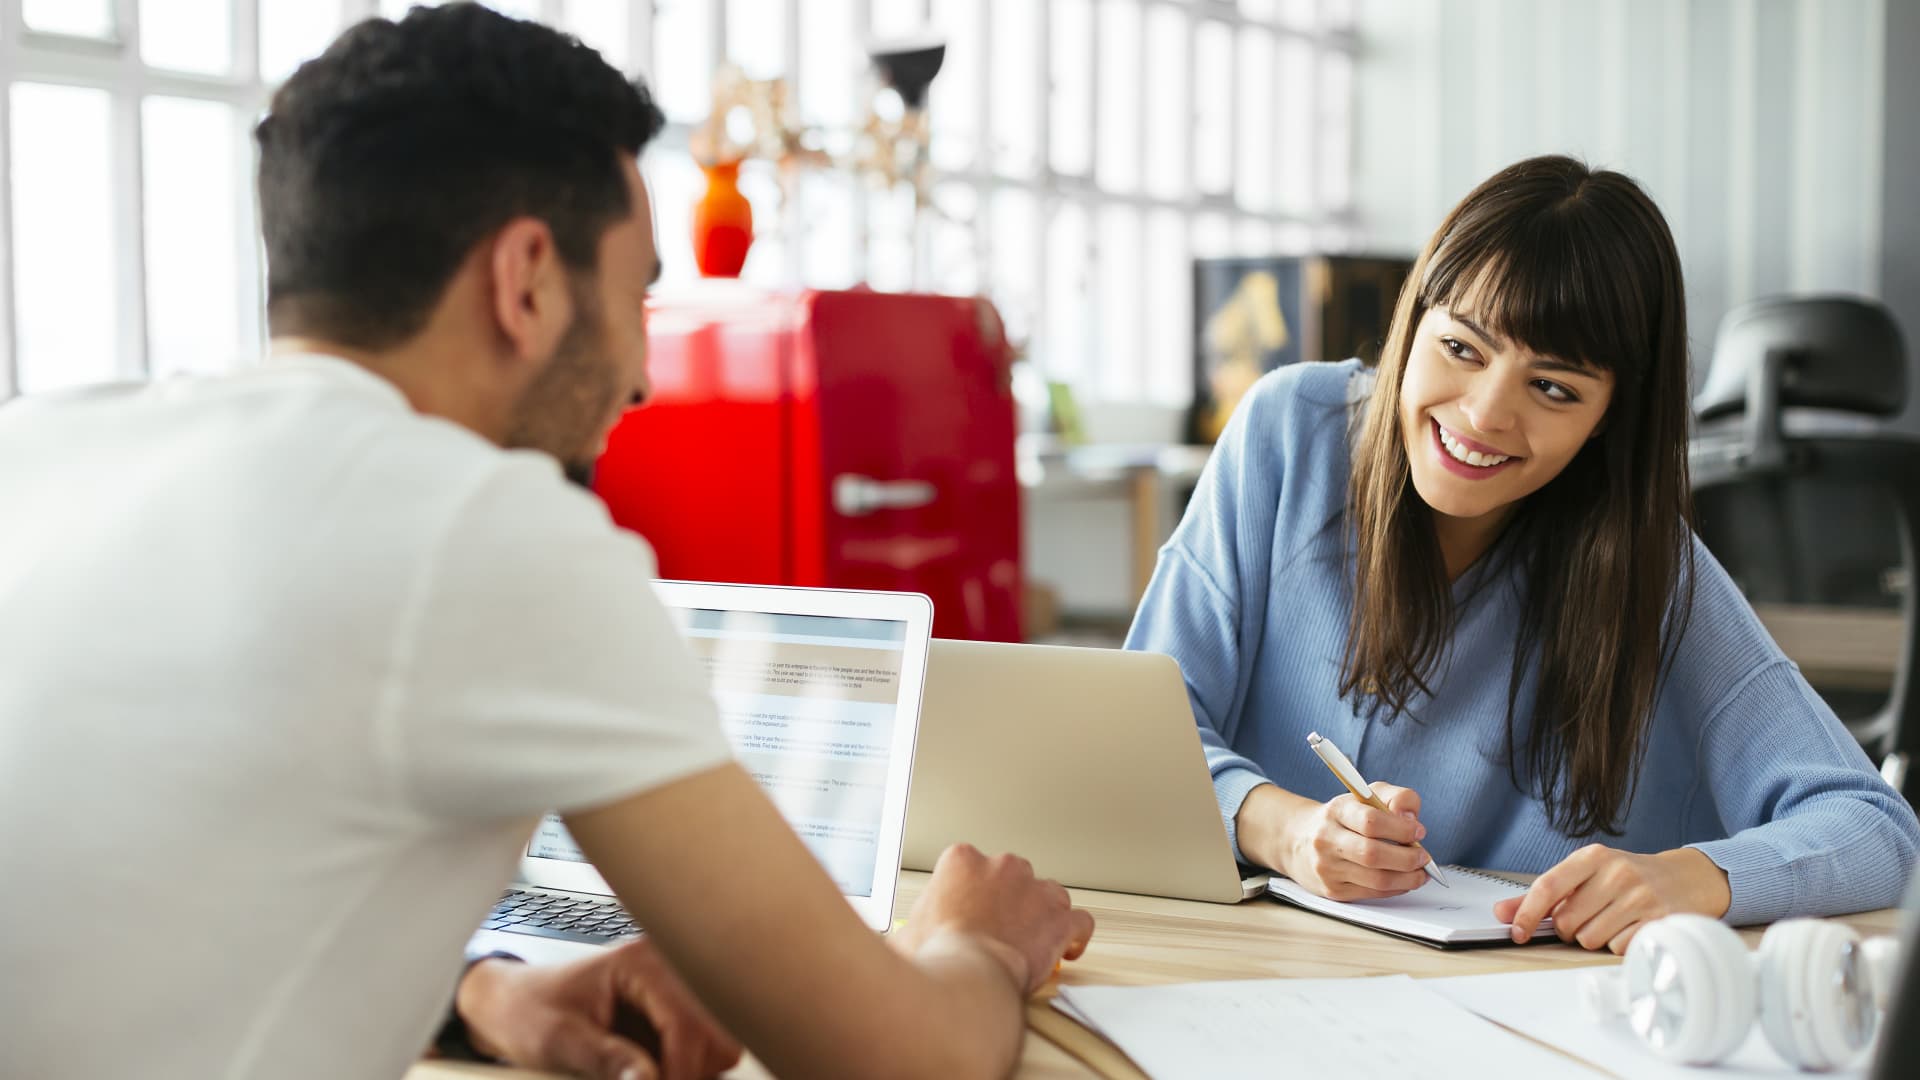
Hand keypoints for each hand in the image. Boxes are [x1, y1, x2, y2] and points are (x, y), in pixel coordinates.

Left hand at [453, 936, 742, 1079]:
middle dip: (690, 1071)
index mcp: (642, 964)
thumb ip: (608, 1060)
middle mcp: (668, 968)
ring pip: (718, 1044)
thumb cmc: (529, 1012)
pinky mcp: (673, 1010)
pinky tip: (652, 1069)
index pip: (689, 1024)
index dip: (681, 1072)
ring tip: (648, 1075)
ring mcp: (675, 989)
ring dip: (690, 1070)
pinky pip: (703, 1049)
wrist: (512, 1006)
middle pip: (717, 1035)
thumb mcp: (560, 1041)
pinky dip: (683, 1068)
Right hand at [900, 843, 1095, 994]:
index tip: (971, 913)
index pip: (970, 866)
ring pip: (1049, 894)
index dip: (971, 894)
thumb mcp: (909, 930)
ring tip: (1033, 939)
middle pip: (1012, 877)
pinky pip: (1079, 921)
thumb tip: (906, 936)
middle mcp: (1002, 867)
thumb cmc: (938, 955)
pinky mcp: (1059, 919)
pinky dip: (1075, 936)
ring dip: (1043, 914)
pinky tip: (1068, 948)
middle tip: (998, 931)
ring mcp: (1035, 891)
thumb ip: (916, 922)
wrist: (967, 977)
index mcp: (961, 861)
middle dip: (1009, 902)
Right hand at [1244, 782, 1431, 900]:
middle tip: (1423, 857)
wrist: (1299, 840)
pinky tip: (1404, 880)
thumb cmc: (1341, 818)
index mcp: (1336, 811)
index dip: (1401, 829)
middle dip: (1408, 858)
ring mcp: (1327, 868)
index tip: (1419, 831)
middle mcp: (1327, 840)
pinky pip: (1373, 893)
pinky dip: (1396, 889)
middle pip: (1373, 854)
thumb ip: (1398, 797)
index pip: (1371, 821)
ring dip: (1408, 878)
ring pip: (1377, 879)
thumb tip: (1412, 819)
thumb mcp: (1367, 795)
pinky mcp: (1333, 890)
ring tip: (1419, 871)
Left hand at [1494, 845, 1732, 952]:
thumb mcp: (1588, 874)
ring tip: (1614, 920)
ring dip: (1596, 938)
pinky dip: (1619, 945)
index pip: (1548, 886)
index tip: (1517, 931)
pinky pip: (1618, 949)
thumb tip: (1502, 912)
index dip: (1528, 913)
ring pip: (1591, 939)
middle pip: (1567, 922)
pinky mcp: (1660, 921)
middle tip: (1590, 916)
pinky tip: (1632, 929)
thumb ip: (1545, 894)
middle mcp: (1617, 873)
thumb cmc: (1629, 878)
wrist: (1688, 878)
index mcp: (1593, 857)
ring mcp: (1641, 896)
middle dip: (1571, 928)